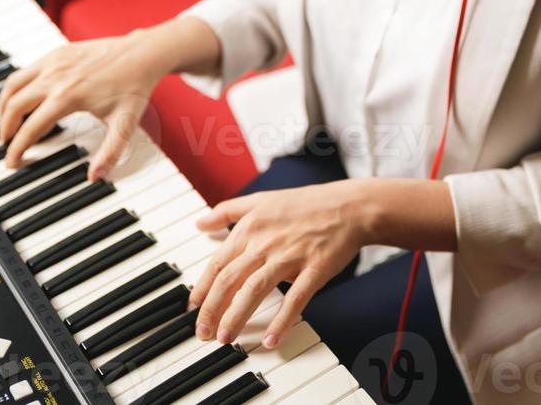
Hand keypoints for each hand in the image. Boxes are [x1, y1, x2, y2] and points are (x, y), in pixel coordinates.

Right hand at [0, 29, 166, 178]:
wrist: (142, 54)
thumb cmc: (134, 87)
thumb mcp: (125, 125)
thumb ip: (110, 154)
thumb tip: (95, 177)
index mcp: (68, 97)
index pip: (31, 128)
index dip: (17, 148)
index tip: (12, 162)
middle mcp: (56, 77)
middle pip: (14, 105)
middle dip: (5, 128)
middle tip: (7, 144)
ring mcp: (54, 61)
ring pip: (14, 84)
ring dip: (5, 105)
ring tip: (8, 123)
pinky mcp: (57, 52)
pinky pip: (26, 71)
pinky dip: (16, 87)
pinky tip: (23, 100)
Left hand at [188, 180, 369, 349]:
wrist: (348, 206)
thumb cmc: (304, 205)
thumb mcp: (261, 200)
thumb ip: (227, 211)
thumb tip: (200, 222)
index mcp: (251, 227)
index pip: (218, 262)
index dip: (202, 288)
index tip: (192, 309)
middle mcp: (265, 242)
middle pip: (229, 279)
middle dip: (211, 310)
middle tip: (203, 334)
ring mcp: (290, 255)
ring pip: (254, 290)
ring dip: (236, 317)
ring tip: (225, 339)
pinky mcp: (314, 269)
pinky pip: (295, 299)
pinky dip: (282, 321)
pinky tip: (272, 341)